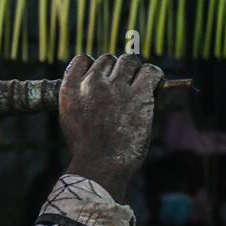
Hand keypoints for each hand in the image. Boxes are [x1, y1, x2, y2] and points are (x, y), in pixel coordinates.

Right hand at [59, 53, 162, 201]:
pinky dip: (154, 74)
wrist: (99, 166)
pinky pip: (150, 71)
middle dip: (115, 71)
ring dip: (134, 70)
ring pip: (128, 61)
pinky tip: (154, 82)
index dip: (94, 67)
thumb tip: (96, 90)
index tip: (102, 78)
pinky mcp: (138, 95)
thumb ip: (79, 100)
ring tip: (139, 84)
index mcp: (71, 88)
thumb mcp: (70, 121)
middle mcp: (93, 83)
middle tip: (123, 88)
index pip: (83, 60)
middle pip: (108, 59)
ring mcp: (116, 87)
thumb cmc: (87, 152)